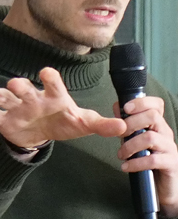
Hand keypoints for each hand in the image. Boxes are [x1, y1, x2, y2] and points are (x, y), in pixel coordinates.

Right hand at [0, 67, 125, 147]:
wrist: (40, 133)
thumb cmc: (63, 122)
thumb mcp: (82, 123)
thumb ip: (101, 124)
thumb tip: (123, 126)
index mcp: (52, 96)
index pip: (51, 82)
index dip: (49, 77)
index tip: (45, 73)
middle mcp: (32, 97)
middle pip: (23, 86)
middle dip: (19, 85)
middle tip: (16, 85)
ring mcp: (16, 107)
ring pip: (4, 96)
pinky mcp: (4, 119)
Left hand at [118, 96, 177, 212]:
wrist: (160, 186)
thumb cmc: (145, 160)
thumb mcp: (134, 139)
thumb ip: (127, 125)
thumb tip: (117, 108)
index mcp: (157, 125)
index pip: (156, 105)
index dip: (142, 102)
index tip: (125, 108)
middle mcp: (165, 133)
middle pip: (153, 116)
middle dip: (130, 124)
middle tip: (118, 136)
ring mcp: (170, 148)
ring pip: (150, 137)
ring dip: (129, 146)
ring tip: (120, 155)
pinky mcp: (171, 164)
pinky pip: (153, 160)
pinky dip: (135, 163)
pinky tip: (125, 167)